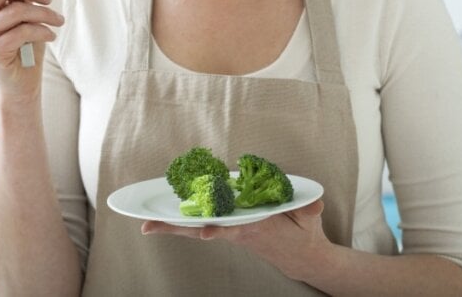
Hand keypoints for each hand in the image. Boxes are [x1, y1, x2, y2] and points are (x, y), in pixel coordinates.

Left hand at [141, 200, 330, 282]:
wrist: (301, 257)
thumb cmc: (305, 232)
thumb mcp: (311, 219)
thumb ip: (310, 209)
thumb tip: (314, 205)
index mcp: (257, 228)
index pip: (234, 229)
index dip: (220, 230)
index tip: (205, 232)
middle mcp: (239, 231)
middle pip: (204, 229)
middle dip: (176, 229)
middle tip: (148, 226)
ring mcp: (232, 232)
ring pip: (199, 228)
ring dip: (172, 227)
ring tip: (146, 225)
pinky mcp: (230, 230)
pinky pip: (203, 226)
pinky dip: (183, 225)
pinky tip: (164, 220)